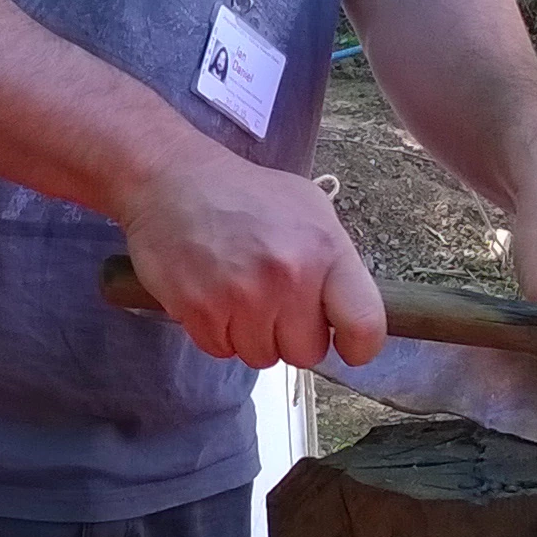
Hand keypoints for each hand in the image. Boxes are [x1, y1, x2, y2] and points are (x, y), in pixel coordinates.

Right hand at [120, 139, 386, 370]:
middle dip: (292, 335)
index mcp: (324, 248)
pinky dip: (218, 332)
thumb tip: (346, 316)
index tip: (347, 344)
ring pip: (263, 357)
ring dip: (253, 335)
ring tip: (239, 292)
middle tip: (274, 302)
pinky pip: (222, 350)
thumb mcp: (308, 208)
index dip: (358, 346)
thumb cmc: (245, 194)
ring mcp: (242, 297)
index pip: (364, 324)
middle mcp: (288, 276)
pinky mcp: (200, 311)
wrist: (171, 179)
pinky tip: (213, 295)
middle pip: (307, 353)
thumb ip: (334, 263)